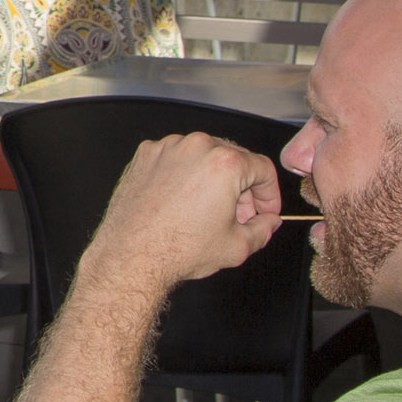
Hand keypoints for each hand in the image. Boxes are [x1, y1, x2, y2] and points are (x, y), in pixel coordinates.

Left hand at [82, 133, 283, 295]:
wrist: (131, 254)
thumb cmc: (179, 250)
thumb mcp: (236, 247)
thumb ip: (262, 230)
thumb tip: (269, 222)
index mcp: (224, 163)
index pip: (263, 169)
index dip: (270, 194)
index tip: (266, 210)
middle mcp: (196, 147)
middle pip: (234, 159)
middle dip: (243, 188)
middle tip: (240, 216)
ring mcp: (167, 147)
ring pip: (203, 156)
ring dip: (213, 179)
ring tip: (209, 211)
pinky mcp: (146, 155)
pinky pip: (176, 159)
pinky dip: (184, 175)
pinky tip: (182, 202)